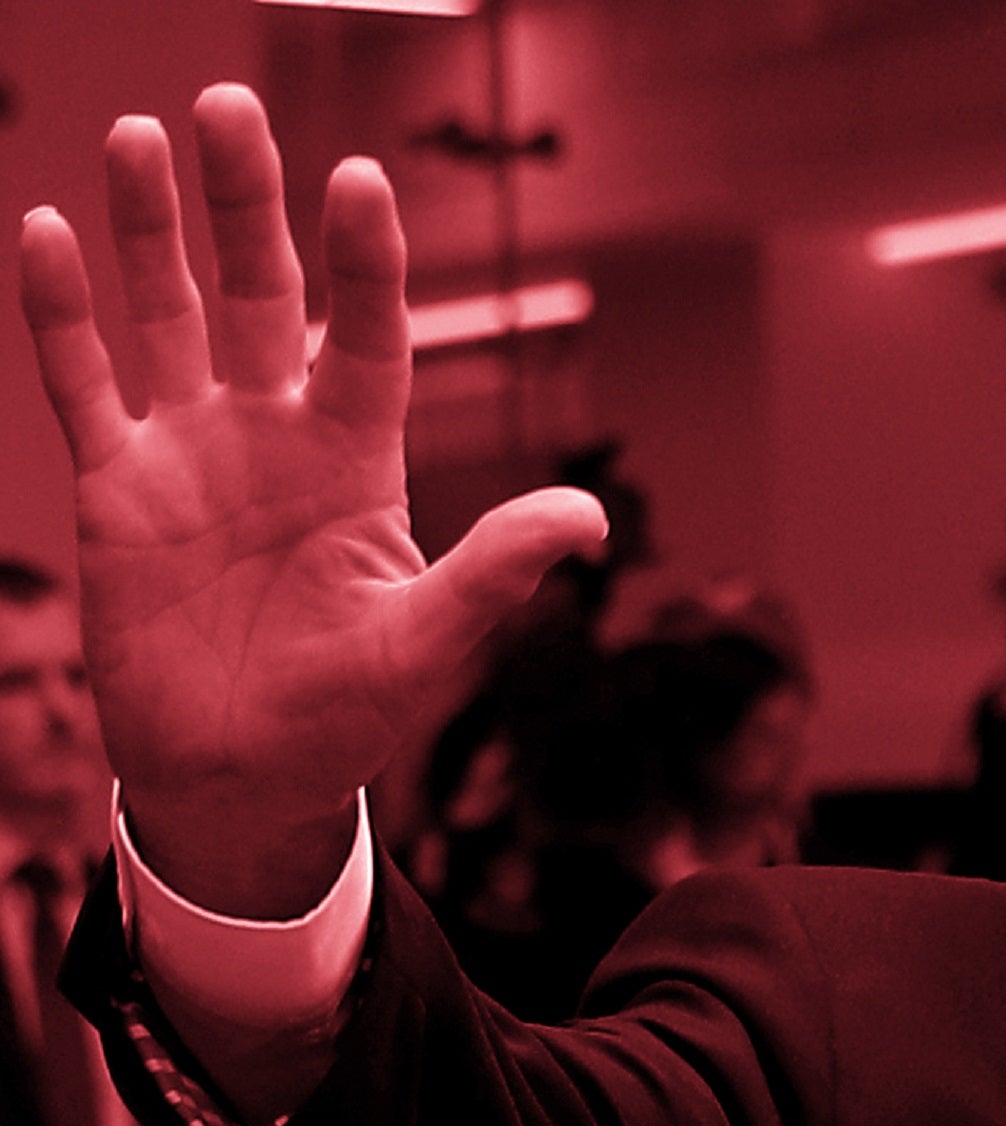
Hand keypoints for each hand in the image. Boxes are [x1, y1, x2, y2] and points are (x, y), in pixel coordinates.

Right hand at [19, 84, 605, 916]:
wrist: (242, 777)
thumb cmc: (346, 716)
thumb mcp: (428, 644)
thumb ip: (494, 571)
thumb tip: (590, 517)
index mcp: (359, 459)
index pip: (366, 338)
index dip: (363, 264)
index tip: (360, 181)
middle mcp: (276, 433)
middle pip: (259, 296)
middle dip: (245, 207)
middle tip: (228, 109)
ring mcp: (193, 451)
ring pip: (168, 314)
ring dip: (153, 230)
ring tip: (142, 134)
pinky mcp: (117, 487)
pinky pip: (85, 384)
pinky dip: (64, 314)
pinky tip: (47, 230)